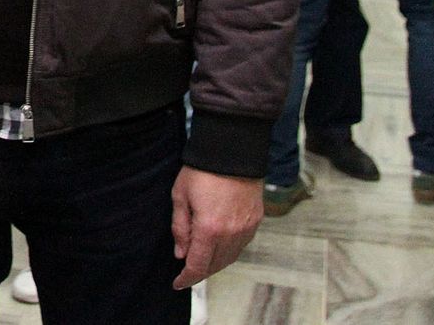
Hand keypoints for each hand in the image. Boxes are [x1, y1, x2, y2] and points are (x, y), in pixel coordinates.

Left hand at [170, 166, 262, 289]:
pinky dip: (229, 251)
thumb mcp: (180, 196)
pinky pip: (242, 245)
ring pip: (230, 257)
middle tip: (187, 271)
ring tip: (202, 260)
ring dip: (215, 263)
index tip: (178, 283)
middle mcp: (231, 233)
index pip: (197, 265)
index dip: (187, 278)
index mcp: (209, 229)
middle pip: (215, 265)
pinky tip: (220, 246)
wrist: (232, 151)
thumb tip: (180, 253)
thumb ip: (180, 228)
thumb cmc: (202, 170)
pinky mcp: (256, 220)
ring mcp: (246, 228)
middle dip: (200, 271)